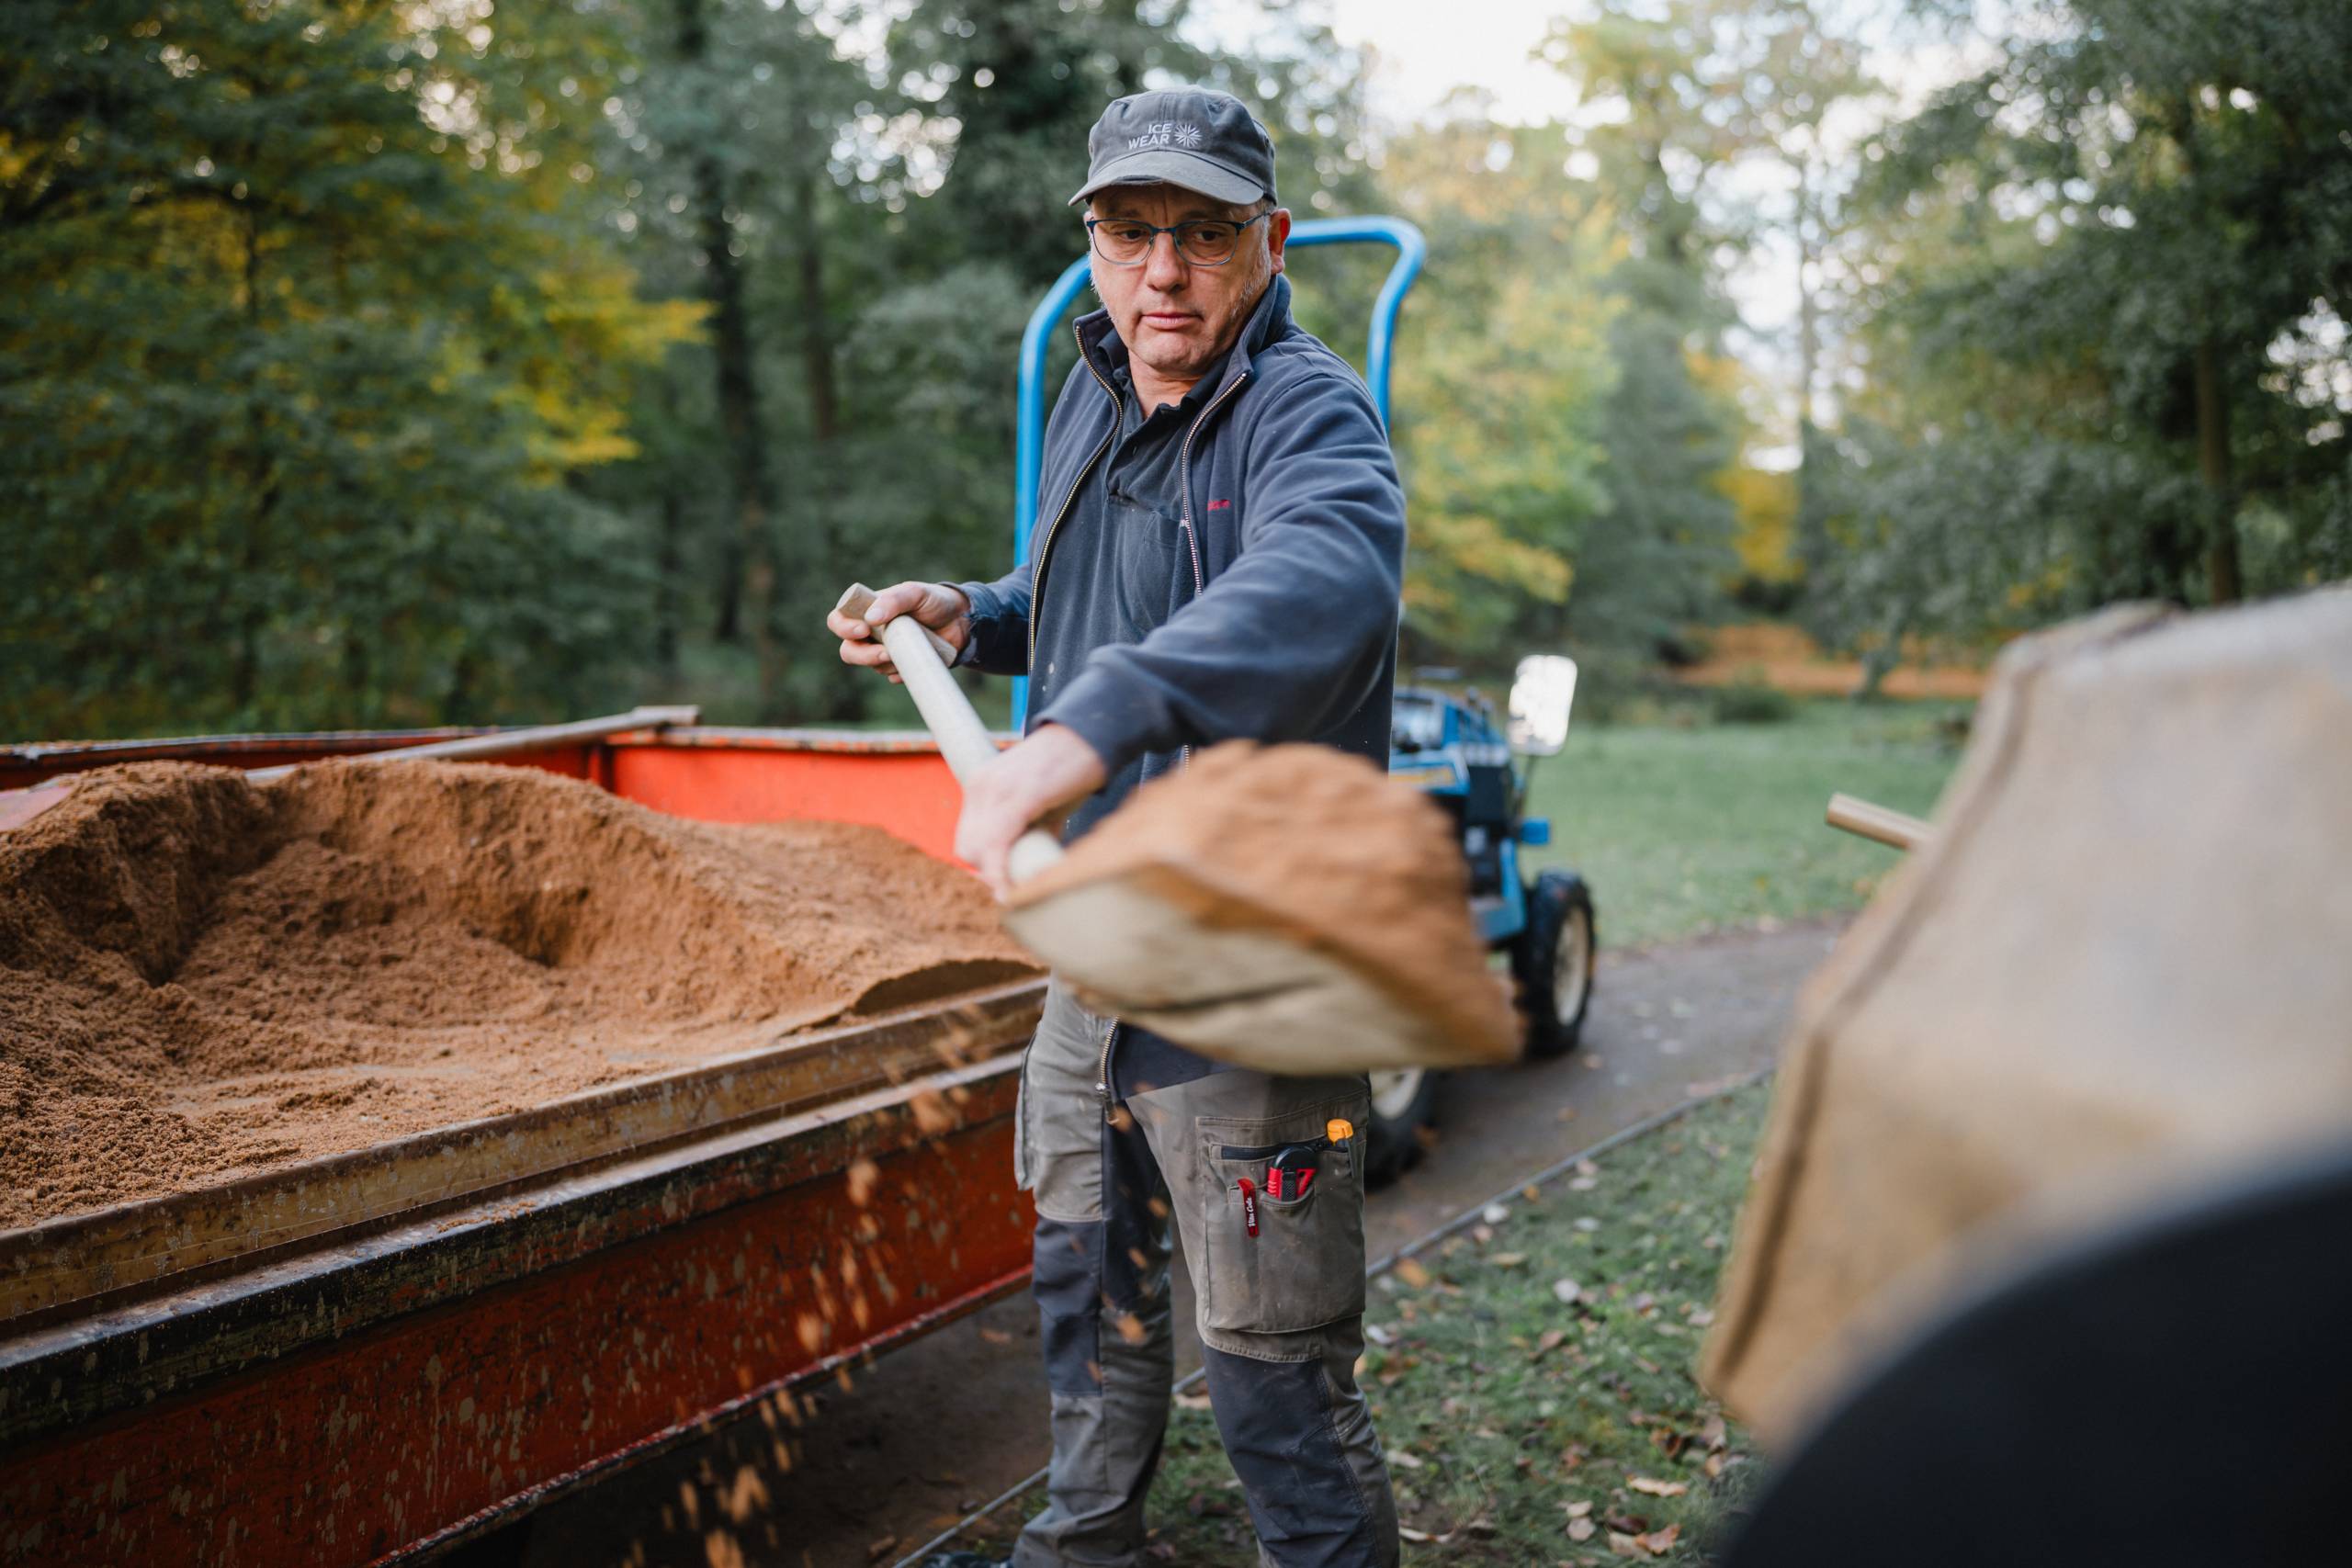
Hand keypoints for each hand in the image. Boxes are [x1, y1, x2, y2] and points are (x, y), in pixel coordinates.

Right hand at [827, 581, 970, 683]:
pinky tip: (917, 660)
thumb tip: (870, 617)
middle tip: (886, 654)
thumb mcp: (916, 593)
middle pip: (849, 650)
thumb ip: (894, 600)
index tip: (864, 629)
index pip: (838, 619)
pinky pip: (891, 676)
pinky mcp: (899, 667)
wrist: (961, 622)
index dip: (843, 627)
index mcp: (867, 610)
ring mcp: (884, 651)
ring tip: (913, 649)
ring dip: (888, 663)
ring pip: (871, 666)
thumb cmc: (935, 601)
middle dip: (863, 656)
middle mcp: (871, 632)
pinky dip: (902, 672)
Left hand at [957, 723, 1107, 898]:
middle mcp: (982, 786)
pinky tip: (1014, 887)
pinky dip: (1004, 870)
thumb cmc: (1070, 768)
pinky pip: (1000, 842)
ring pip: (978, 850)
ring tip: (1020, 888)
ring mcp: (998, 789)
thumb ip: (1033, 829)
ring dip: (998, 876)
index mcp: (982, 786)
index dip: (984, 864)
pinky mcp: (1021, 794)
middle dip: (989, 872)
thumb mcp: (1042, 801)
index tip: (1008, 878)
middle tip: (1016, 882)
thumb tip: (1031, 862)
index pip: (966, 839)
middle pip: (966, 848)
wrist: (1091, 733)